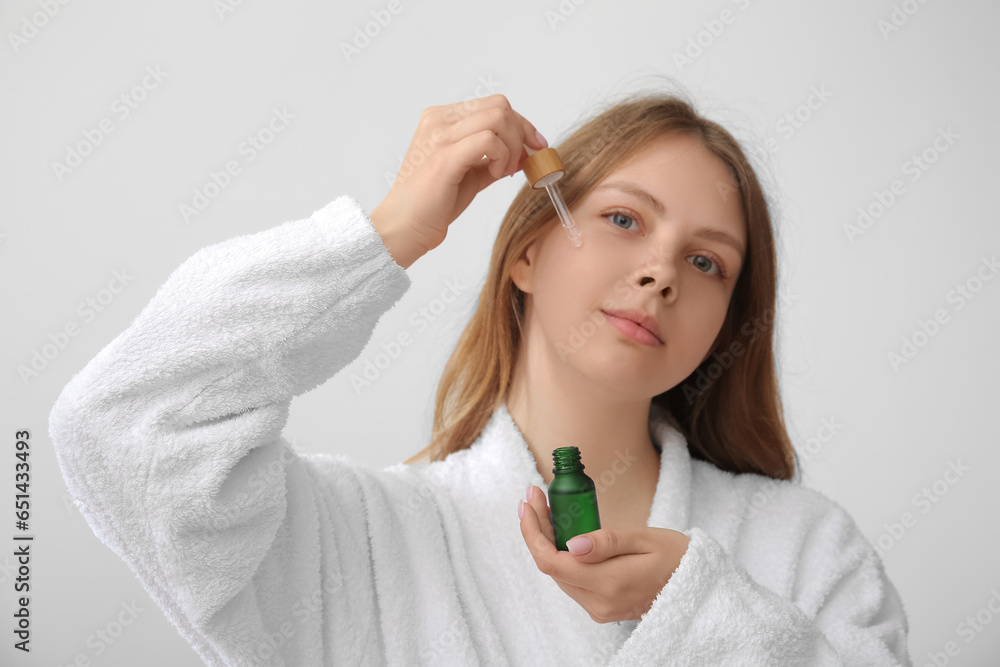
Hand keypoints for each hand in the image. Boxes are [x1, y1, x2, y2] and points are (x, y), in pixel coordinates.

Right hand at [370, 94, 546, 266]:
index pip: (493, 105)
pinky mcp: (445, 156)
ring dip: (512, 147)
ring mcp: (440, 136)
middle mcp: (438, 120)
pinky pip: (489, 141)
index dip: (521, 124)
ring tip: (504, 172)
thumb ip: (492, 158)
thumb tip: (522, 152)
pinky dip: (502, 157)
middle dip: (521, 134)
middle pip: (499, 106)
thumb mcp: (470, 173)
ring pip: (498, 118)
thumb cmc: (433, 204)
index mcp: (441, 119)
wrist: (406, 227)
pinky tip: (496, 175)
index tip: (536, 146)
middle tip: (521, 163)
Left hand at [518, 485, 690, 622]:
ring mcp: (600, 609)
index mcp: (609, 584)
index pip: (551, 562)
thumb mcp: (645, 540)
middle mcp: (599, 603)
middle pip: (551, 567)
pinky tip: (563, 533)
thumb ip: (607, 543)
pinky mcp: (602, 607)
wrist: (699, 587)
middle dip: (537, 530)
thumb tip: (571, 544)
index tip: (528, 502)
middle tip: (537, 497)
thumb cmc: (677, 557)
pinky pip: (573, 580)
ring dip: (547, 542)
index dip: (533, 532)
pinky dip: (562, 555)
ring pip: (559, 574)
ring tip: (547, 509)